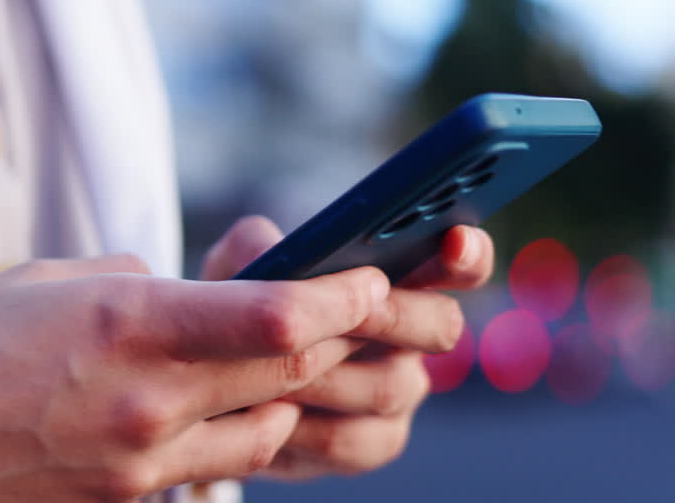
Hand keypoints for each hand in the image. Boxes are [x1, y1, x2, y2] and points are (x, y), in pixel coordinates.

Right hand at [0, 255, 390, 500]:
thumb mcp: (42, 283)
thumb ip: (130, 285)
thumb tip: (181, 294)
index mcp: (127, 323)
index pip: (277, 316)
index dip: (343, 298)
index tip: (369, 279)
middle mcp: (147, 399)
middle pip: (288, 373)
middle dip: (337, 342)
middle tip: (355, 316)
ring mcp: (139, 465)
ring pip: (264, 432)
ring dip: (288, 396)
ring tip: (281, 366)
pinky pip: (208, 471)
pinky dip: (232, 438)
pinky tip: (209, 414)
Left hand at [201, 216, 493, 479]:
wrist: (216, 376)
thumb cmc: (240, 303)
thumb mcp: (240, 263)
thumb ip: (261, 245)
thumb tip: (278, 255)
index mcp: (396, 277)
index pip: (459, 262)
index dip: (466, 253)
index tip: (455, 240)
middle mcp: (411, 335)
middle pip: (440, 326)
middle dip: (393, 316)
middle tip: (347, 310)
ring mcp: (398, 392)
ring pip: (388, 387)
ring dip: (325, 375)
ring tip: (269, 367)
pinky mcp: (369, 443)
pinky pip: (351, 440)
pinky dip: (304, 426)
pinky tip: (266, 412)